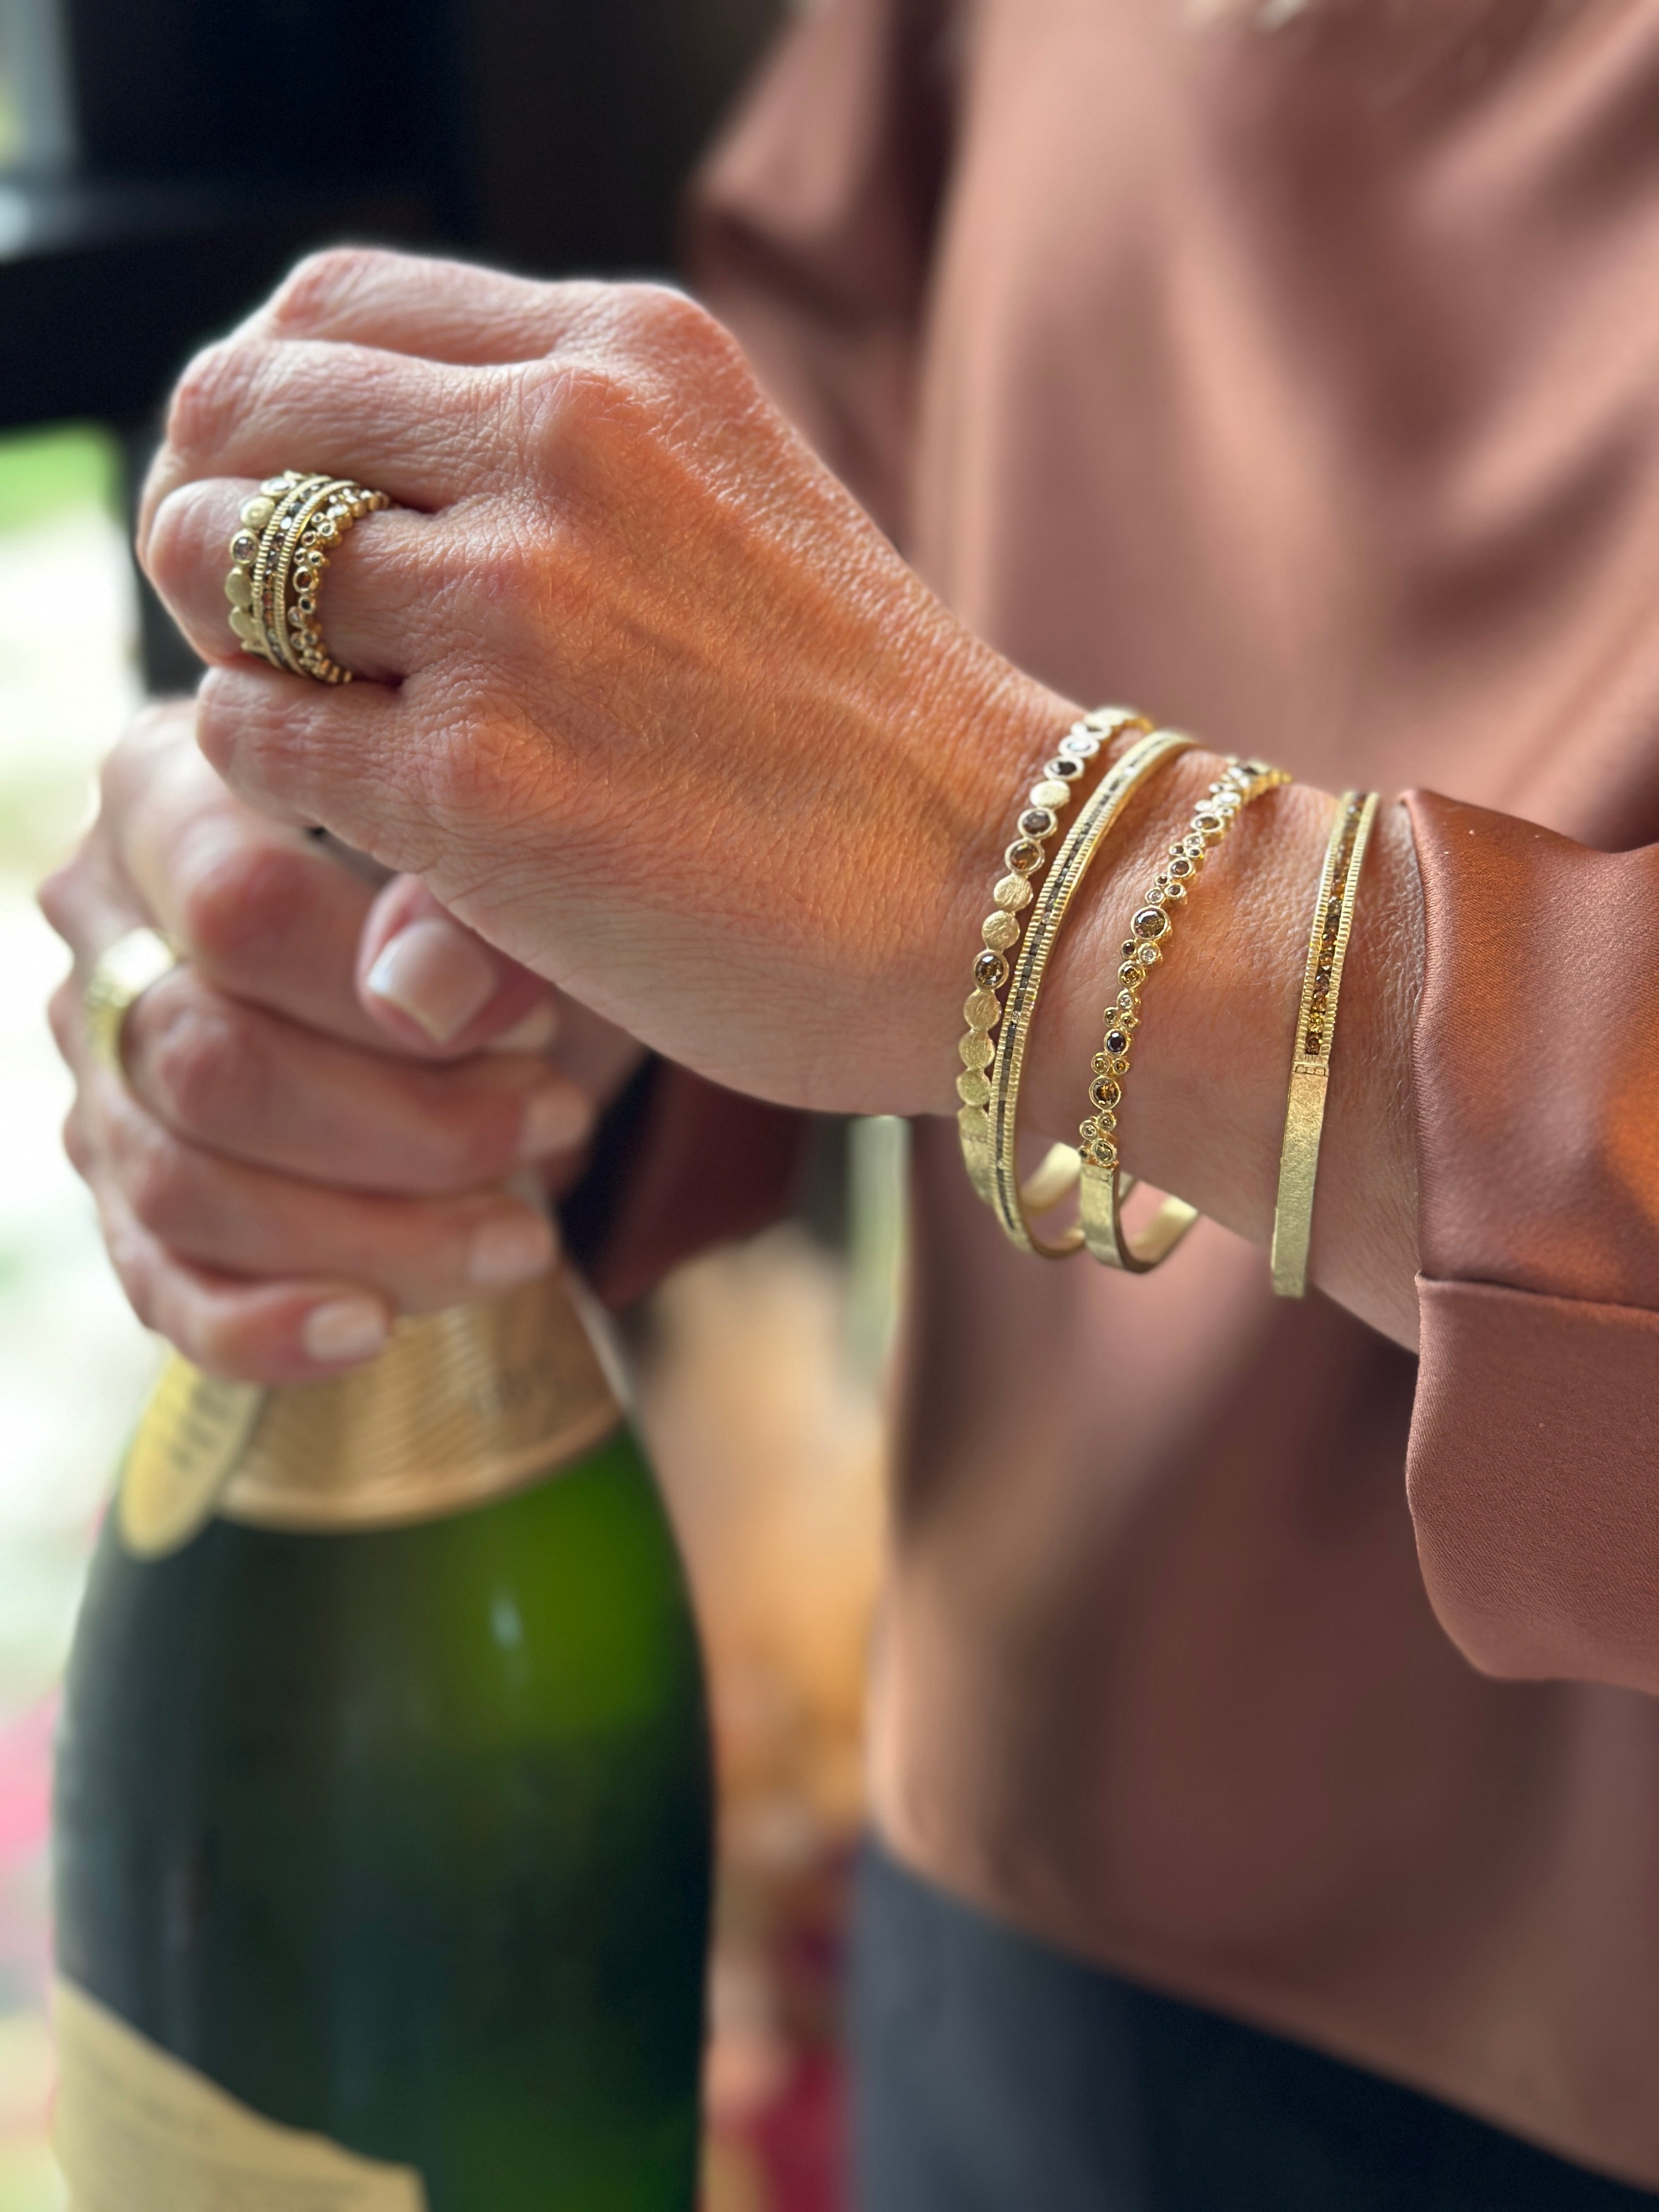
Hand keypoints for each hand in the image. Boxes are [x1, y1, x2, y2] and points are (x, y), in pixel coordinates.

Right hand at [41, 699, 638, 1382]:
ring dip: (375, 1232)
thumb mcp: (510, 867)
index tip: (533, 1020)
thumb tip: (426, 996)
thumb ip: (465, 903)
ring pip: (188, 1187)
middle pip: (209, 1062)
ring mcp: (103, 1074)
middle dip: (406, 1124)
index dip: (382, 986)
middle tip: (553, 1120)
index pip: (235, 908)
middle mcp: (104, 932)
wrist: (490, 977)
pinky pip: (165, 1288)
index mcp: (171, 798)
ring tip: (523, 1233)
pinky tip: (373, 1330)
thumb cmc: (491, 895)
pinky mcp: (130, 1200)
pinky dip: (269, 1326)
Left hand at [133, 248, 1420, 1342]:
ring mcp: (510, 609)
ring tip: (336, 726)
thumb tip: (316, 505)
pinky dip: (276, 775)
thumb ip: (552, 466)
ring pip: (213, 570)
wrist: (1006, 897)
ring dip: (243, 652)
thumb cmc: (865, 736)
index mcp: (628, 354)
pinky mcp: (473, 781)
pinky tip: (373, 818)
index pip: (327, 308)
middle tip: (282, 633)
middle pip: (242, 415)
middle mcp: (561, 439)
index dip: (271, 412)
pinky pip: (249, 734)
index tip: (299, 511)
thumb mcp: (727, 506)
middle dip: (224, 525)